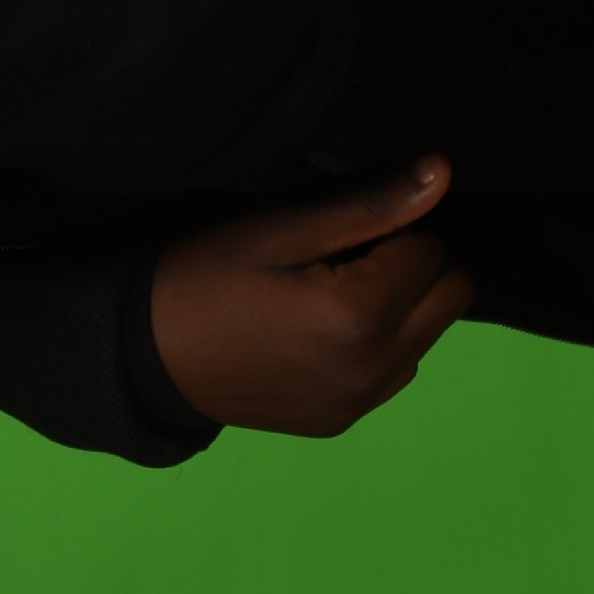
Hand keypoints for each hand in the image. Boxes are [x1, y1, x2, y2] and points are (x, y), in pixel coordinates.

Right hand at [149, 157, 477, 436]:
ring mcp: (360, 402)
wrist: (140, 354)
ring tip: (327, 294)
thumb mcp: (278, 229)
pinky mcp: (342, 420)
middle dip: (413, 265)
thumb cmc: (202, 276)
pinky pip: (394, 371)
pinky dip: (376, 344)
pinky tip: (318, 333)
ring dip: (400, 307)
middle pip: (452, 294)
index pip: (432, 247)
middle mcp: (374, 368)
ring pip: (430, 334)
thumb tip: (443, 172)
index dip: (392, 225)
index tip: (336, 229)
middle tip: (344, 256)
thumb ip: (368, 205)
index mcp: (358, 315)